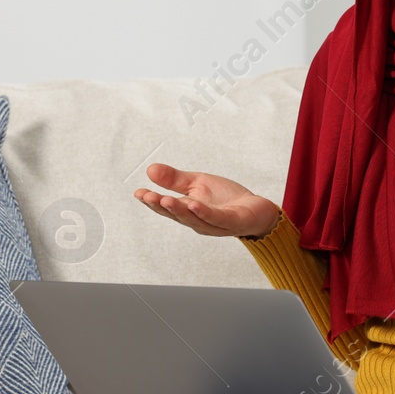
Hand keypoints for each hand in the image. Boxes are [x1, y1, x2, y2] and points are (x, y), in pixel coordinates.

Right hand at [133, 163, 280, 239]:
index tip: (138, 193)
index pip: (167, 208)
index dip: (152, 201)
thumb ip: (174, 179)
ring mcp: (214, 224)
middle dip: (160, 206)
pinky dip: (204, 212)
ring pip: (193, 219)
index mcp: (188, 211)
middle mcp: (198, 221)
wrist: (256, 209)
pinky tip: (194, 204)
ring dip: (179, 210)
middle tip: (147, 196)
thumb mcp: (197, 183)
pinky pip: (216, 218)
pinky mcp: (231, 222)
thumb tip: (150, 169)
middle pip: (176, 215)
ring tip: (165, 199)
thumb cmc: (226, 199)